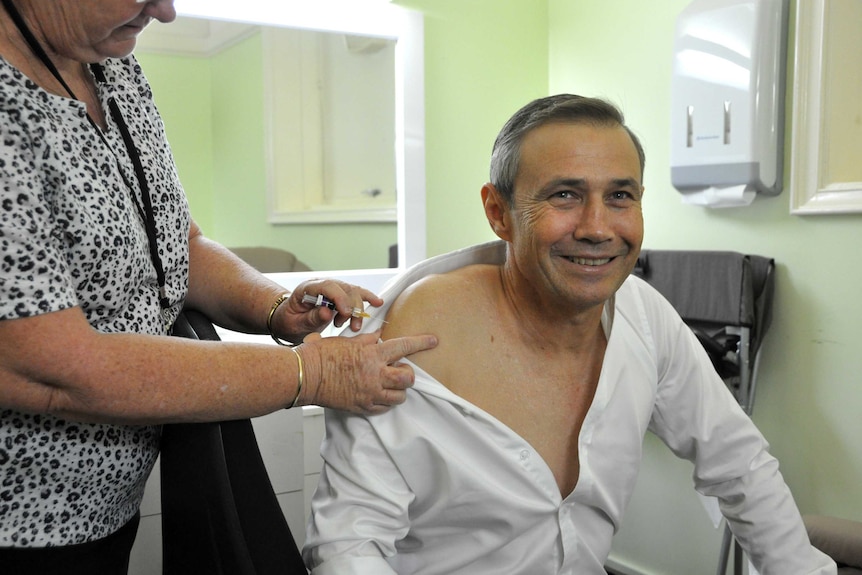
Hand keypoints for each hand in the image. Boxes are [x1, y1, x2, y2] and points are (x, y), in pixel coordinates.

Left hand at [273, 280, 383, 341]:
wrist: (288, 319)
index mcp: (307, 288)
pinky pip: (355, 294)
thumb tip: (326, 312)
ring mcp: (332, 289)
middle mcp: (321, 284)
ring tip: (355, 325)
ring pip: (352, 291)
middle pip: (344, 288)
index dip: (340, 298)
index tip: (346, 314)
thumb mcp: (295, 323)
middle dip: (352, 307)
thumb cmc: (290, 321)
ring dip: (358, 308)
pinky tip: (377, 302)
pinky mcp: (339, 295)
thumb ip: (310, 318)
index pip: (328, 286)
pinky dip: (366, 298)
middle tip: (352, 326)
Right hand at [295, 331, 437, 413]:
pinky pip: (383, 408)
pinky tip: (377, 393)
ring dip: (398, 389)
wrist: (305, 376)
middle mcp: (374, 374)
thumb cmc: (322, 355)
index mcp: (372, 354)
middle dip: (409, 374)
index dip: (421, 343)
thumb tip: (380, 336)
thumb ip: (367, 341)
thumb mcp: (347, 341)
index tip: (434, 341)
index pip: (404, 346)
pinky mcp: (362, 407)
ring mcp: (369, 393)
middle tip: (400, 370)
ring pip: (399, 396)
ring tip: (387, 383)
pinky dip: (385, 401)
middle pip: (408, 378)